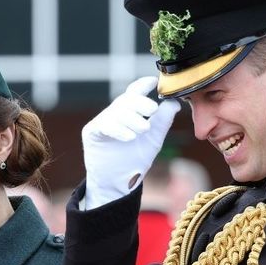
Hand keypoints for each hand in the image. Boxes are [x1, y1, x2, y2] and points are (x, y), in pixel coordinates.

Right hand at [82, 76, 180, 209]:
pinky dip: (118, 130)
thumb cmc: (133, 160)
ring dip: (132, 119)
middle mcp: (115, 113)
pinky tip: (129, 137)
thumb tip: (174, 103)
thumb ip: (163, 121)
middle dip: (140, 102)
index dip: (143, 84)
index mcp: (129, 112)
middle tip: (153, 109)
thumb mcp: (153, 139)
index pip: (134, 92)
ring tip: (143, 129)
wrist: (117, 183)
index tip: (153, 81)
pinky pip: (104, 125)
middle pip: (126, 99)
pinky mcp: (91, 132)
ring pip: (116, 111)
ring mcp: (102, 122)